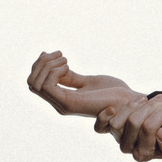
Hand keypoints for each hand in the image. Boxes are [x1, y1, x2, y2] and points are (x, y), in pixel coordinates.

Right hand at [27, 50, 145, 117]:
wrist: (130, 102)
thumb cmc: (113, 93)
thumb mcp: (87, 81)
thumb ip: (70, 78)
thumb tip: (54, 67)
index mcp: (63, 100)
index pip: (35, 83)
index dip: (41, 65)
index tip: (60, 56)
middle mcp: (60, 105)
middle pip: (31, 82)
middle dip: (41, 63)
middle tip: (62, 56)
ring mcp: (64, 106)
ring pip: (35, 83)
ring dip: (46, 65)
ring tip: (66, 60)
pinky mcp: (70, 104)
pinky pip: (47, 85)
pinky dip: (53, 70)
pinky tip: (68, 66)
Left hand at [95, 95, 161, 161]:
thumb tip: (161, 134)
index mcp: (143, 154)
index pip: (149, 130)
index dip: (160, 115)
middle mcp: (128, 148)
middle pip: (134, 122)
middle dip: (150, 106)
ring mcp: (117, 138)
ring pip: (117, 122)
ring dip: (131, 106)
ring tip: (145, 98)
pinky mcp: (108, 130)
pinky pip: (99, 127)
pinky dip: (103, 117)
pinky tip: (113, 108)